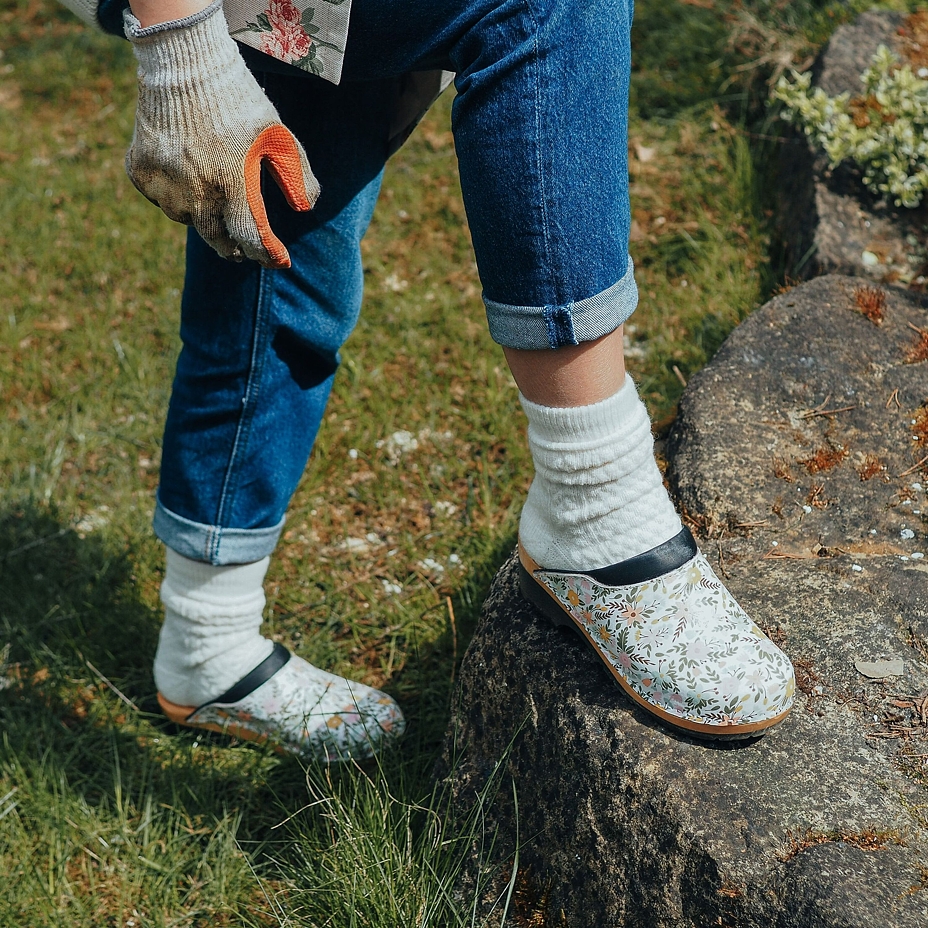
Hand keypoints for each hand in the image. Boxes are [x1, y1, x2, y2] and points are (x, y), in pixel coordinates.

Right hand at [124, 0, 318, 267]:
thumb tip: (306, 208)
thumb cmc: (238, 100)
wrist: (183, 60)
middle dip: (233, 248)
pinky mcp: (140, 170)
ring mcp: (164, 182)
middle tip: (240, 249)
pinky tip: (184, 177)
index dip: (266, 254)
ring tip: (212, 199)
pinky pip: (160, 198)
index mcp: (232, 183)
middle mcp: (196, 190)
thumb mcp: (278, 134)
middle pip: (216, 239)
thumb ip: (296, 174)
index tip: (279, 260)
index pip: (249, 237)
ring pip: (187, 219)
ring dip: (203, 216)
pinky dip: (174, 195)